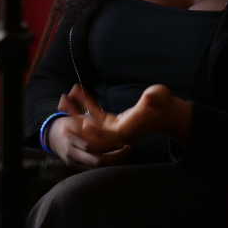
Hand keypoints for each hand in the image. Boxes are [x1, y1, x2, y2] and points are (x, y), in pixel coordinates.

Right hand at [45, 85, 131, 168]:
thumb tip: (80, 90)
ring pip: (98, 168)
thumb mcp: (74, 117)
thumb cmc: (67, 125)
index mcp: (70, 138)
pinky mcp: (78, 168)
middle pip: (97, 160)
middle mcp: (72, 153)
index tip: (121, 140)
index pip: (90, 146)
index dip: (107, 144)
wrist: (52, 138)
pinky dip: (107, 166)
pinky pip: (95, 171)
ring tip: (126, 153)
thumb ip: (83, 112)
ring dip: (114, 162)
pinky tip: (119, 160)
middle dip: (114, 157)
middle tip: (128, 149)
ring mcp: (74, 163)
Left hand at [54, 84, 192, 164]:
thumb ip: (154, 99)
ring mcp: (112, 128)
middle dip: (77, 128)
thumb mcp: (159, 98)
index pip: (110, 137)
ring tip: (63, 98)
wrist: (164, 111)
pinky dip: (84, 104)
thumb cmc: (162, 103)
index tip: (84, 124)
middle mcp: (117, 133)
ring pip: (90, 125)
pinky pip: (93, 115)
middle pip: (94, 137)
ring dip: (76, 113)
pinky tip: (76, 90)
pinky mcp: (110, 121)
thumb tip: (150, 97)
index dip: (97, 134)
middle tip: (62, 118)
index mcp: (128, 130)